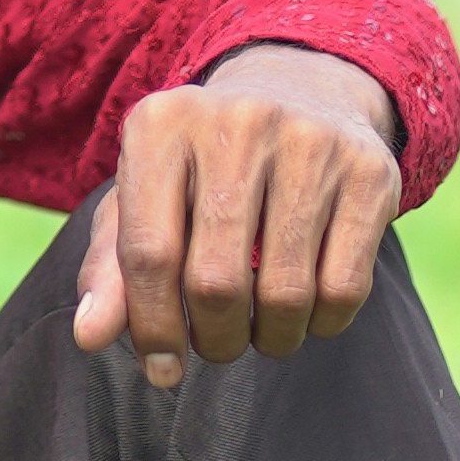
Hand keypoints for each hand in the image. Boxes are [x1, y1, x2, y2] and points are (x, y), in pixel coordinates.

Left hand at [69, 41, 401, 388]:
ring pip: (285, 294)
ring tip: (258, 332)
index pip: (148, 254)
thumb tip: (89, 336)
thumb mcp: (143, 199)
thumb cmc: (201, 168)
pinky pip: (345, 288)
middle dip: (213, 340)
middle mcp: (237, 121)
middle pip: (216, 282)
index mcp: (161, 124)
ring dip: (269, 340)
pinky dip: (322, 324)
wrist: (302, 92)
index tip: (162, 368)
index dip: (152, 328)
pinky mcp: (370, 170)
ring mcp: (311, 141)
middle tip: (217, 345)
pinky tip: (307, 312)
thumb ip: (110, 268)